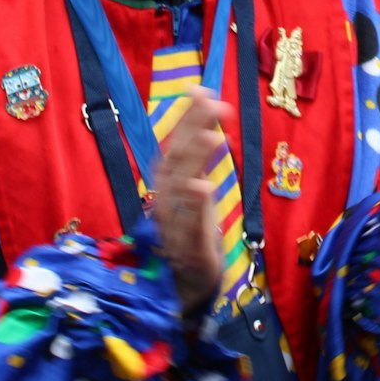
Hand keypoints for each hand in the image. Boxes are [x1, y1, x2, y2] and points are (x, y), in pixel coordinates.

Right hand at [155, 88, 227, 313]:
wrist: (185, 292)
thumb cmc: (190, 236)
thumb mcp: (195, 195)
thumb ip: (198, 155)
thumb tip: (207, 103)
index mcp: (166, 192)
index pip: (173, 148)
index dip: (184, 119)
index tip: (200, 88)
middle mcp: (166, 207)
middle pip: (175, 164)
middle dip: (192, 131)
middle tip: (213, 103)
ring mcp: (176, 231)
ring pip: (180, 193)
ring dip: (194, 163)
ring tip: (211, 136)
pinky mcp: (193, 255)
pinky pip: (192, 230)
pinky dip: (196, 209)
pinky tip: (206, 188)